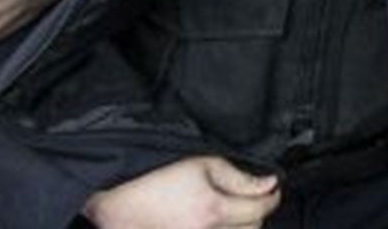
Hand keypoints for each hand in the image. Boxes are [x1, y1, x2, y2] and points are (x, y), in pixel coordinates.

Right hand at [84, 156, 278, 228]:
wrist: (115, 206)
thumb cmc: (155, 180)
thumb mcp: (200, 165)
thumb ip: (239, 177)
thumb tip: (270, 183)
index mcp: (213, 211)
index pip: (260, 209)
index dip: (272, 196)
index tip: (272, 189)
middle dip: (257, 213)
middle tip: (252, 198)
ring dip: (242, 227)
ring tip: (233, 212)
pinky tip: (216, 223)